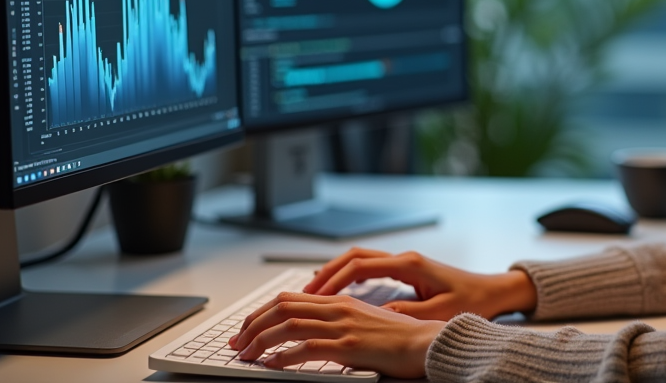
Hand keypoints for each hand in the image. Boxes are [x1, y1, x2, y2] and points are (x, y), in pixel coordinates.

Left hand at [229, 291, 442, 378]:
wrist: (428, 343)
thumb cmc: (401, 338)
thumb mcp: (366, 322)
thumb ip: (340, 322)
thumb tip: (313, 333)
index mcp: (341, 301)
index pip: (290, 299)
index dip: (262, 312)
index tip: (248, 328)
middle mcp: (338, 308)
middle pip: (283, 307)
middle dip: (253, 324)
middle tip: (238, 342)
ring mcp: (344, 326)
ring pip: (289, 325)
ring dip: (260, 341)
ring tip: (246, 354)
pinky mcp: (350, 345)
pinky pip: (306, 348)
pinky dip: (282, 357)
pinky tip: (270, 365)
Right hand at [303, 247, 536, 320]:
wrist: (494, 291)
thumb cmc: (472, 301)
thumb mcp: (438, 313)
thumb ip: (407, 315)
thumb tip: (376, 317)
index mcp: (410, 265)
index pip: (361, 265)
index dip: (334, 280)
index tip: (314, 295)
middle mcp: (404, 259)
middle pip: (354, 256)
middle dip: (326, 273)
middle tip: (303, 292)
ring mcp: (405, 262)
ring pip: (360, 259)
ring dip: (335, 273)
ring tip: (313, 292)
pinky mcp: (407, 270)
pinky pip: (369, 267)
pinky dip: (349, 275)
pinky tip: (339, 290)